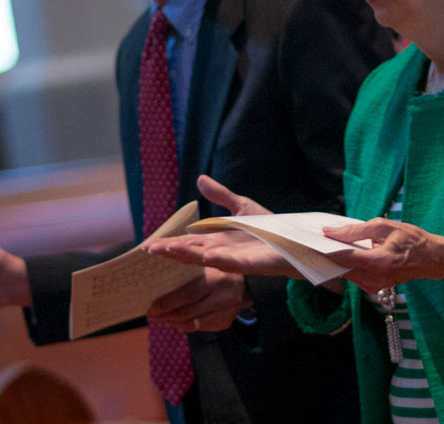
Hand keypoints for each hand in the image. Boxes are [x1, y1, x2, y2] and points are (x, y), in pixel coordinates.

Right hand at [145, 175, 297, 277]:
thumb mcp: (242, 206)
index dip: (169, 242)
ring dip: (187, 255)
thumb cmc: (269, 227)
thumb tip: (200, 179)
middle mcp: (222, 251)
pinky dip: (220, 259)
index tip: (148, 245)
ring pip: (206, 258)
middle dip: (171, 250)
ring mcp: (235, 259)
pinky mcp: (251, 264)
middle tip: (149, 249)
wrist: (295, 240)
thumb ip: (221, 195)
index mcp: (217, 239)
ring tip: (168, 250)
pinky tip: (207, 255)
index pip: (188, 242)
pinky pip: (233, 262)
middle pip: (191, 251)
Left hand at [146, 267, 250, 331]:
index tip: (150, 307)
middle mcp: (224, 297)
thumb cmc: (219, 268)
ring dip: (172, 322)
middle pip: (188, 311)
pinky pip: (199, 327)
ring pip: (192, 322)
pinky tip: (174, 321)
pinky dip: (184, 325)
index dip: (167, 303)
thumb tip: (156, 282)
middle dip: (166, 314)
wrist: (247, 282)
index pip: (187, 294)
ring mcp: (227, 312)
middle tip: (150, 314)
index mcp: (218, 278)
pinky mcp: (226, 322)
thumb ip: (186, 269)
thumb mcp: (205, 264)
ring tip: (159, 318)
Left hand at [322, 218, 443, 293]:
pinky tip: (343, 252)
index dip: (326, 248)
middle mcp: (376, 278)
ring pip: (345, 273)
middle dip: (327, 254)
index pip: (345, 257)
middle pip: (341, 268)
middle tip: (313, 240)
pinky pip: (353, 276)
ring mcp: (375, 286)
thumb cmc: (412, 239)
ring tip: (327, 243)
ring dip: (336, 260)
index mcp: (380, 262)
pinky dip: (347, 265)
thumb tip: (330, 231)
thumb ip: (356, 230)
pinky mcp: (374, 288)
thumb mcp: (384, 226)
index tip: (311, 239)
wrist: (432, 259)